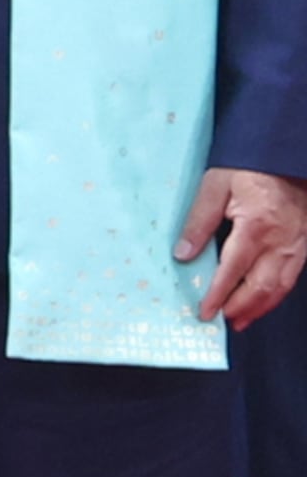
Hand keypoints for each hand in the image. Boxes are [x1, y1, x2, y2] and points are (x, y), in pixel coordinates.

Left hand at [180, 166, 306, 327]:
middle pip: (261, 287)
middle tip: (220, 321)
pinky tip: (262, 300)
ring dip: (260, 308)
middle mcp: (281, 241)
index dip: (218, 295)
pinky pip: (292, 277)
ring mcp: (297, 245)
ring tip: (239, 320)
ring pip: (280, 287)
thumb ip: (198, 221)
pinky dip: (276, 294)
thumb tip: (182, 254)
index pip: (232, 271)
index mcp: (256, 226)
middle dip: (240, 308)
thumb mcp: (215, 185)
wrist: (286, 155)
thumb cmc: (248, 167)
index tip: (204, 312)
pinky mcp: (304, 244)